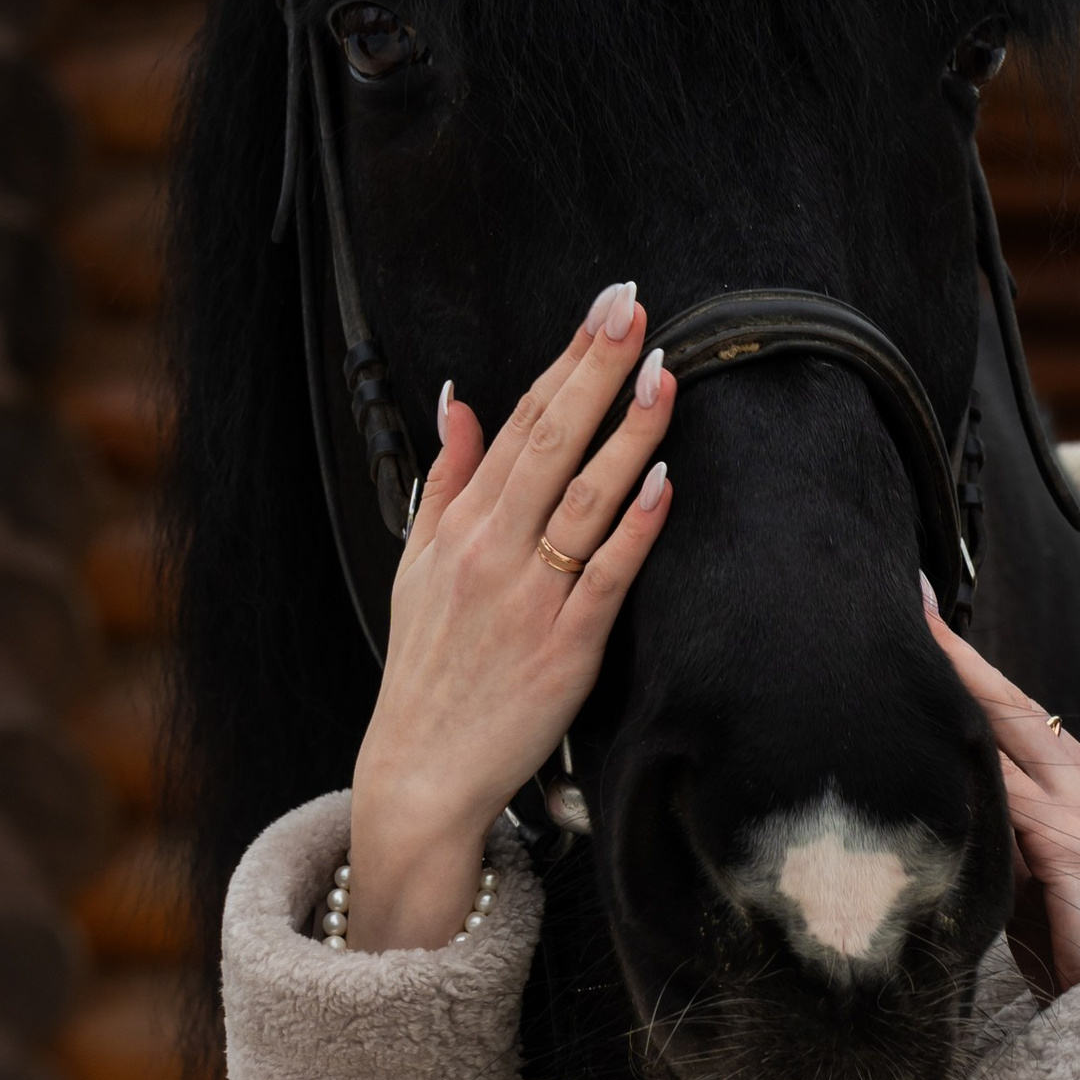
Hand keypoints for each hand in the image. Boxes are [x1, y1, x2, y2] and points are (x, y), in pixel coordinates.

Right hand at [346, 281, 675, 948]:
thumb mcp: (416, 566)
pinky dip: (635, 526)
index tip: (606, 309)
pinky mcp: (566, 647)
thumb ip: (446, 481)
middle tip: (635, 310)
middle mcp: (493, 552)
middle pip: (551, 442)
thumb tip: (458, 403)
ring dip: (627, 434)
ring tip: (663, 376)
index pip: (520, 423)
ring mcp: (530, 598)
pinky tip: (662, 481)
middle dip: (595, 370)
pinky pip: (606, 576)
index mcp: (462, 526)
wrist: (422, 771)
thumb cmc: (428, 670)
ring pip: (585, 499)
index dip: (565, 360)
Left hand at [925, 592, 1079, 993]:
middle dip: (955, 654)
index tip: (929, 622)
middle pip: (1010, 703)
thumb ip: (999, 834)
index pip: (1018, 714)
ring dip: (949, 696)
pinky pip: (1004, 790)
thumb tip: (945, 803)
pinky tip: (919, 737)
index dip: (971, 668)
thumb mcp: (1033, 880)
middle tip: (906, 602)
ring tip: (898, 654)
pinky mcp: (1070, 837)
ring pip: (1003, 734)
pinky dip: (961, 764)